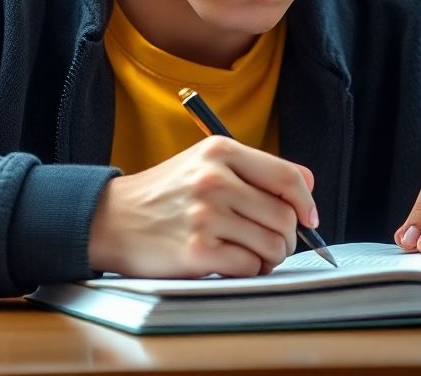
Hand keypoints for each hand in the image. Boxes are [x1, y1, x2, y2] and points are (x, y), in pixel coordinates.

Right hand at [88, 136, 316, 277]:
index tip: (309, 218)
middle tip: (269, 242)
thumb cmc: (165, 194)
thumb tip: (307, 186)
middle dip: (286, 237)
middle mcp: (214, 179)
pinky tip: (228, 263)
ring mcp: (206, 215)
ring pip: (273, 245)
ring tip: (248, 253)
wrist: (111, 219)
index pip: (287, 177)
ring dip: (269, 257)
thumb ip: (254, 170)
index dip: (306, 202)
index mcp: (220, 150)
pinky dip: (248, 271)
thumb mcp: (204, 163)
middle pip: (285, 217)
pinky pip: (250, 267)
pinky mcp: (198, 252)